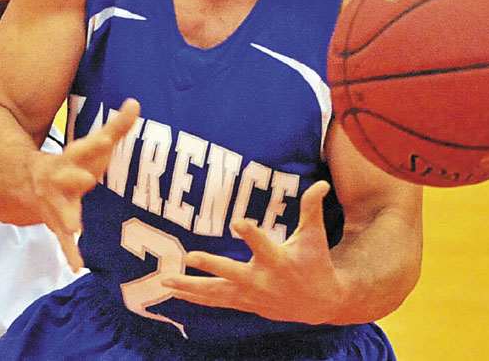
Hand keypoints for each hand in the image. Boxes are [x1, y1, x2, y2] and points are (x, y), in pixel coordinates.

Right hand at [30, 98, 139, 271]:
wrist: (30, 183)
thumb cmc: (75, 163)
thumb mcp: (93, 145)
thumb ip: (117, 126)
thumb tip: (135, 102)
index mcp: (72, 158)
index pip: (85, 147)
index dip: (96, 142)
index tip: (107, 138)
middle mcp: (61, 179)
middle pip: (69, 177)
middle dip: (77, 178)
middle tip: (86, 178)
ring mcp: (57, 203)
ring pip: (62, 211)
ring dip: (69, 219)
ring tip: (76, 229)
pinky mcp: (57, 225)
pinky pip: (63, 240)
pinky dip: (70, 253)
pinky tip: (78, 265)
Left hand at [161, 181, 345, 324]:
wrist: (319, 304)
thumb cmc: (316, 263)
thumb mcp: (314, 236)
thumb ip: (312, 209)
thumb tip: (322, 184)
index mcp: (278, 261)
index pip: (262, 245)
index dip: (250, 233)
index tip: (237, 221)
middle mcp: (261, 281)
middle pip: (231, 273)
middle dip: (211, 266)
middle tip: (189, 256)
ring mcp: (251, 296)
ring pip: (217, 293)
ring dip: (191, 287)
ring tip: (166, 281)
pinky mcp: (244, 304)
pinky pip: (216, 301)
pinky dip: (196, 297)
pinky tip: (175, 293)